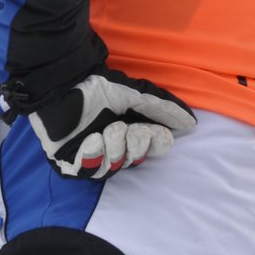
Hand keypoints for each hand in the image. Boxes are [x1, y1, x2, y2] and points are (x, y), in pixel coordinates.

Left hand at [24, 68, 195, 178]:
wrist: (63, 82)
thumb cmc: (97, 86)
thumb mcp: (135, 94)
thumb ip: (163, 108)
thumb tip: (191, 123)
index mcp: (132, 132)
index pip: (155, 149)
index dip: (155, 143)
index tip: (148, 128)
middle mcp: (114, 147)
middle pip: (135, 160)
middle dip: (131, 143)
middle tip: (119, 126)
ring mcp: (91, 157)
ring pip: (112, 169)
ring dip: (111, 149)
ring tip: (101, 131)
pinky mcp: (69, 163)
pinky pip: (86, 171)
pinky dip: (92, 156)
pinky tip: (90, 139)